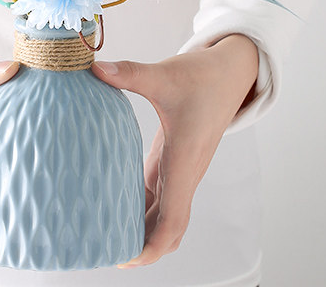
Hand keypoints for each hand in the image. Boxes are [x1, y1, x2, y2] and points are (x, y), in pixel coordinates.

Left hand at [92, 34, 258, 267]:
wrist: (230, 72)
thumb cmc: (203, 77)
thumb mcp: (164, 74)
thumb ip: (130, 73)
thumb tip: (95, 68)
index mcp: (184, 160)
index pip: (172, 218)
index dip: (152, 245)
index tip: (127, 257)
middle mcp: (184, 172)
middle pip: (167, 227)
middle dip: (142, 246)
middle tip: (105, 251)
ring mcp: (180, 168)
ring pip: (163, 212)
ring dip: (140, 227)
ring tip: (104, 233)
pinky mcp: (174, 158)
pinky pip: (158, 193)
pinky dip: (140, 206)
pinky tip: (114, 202)